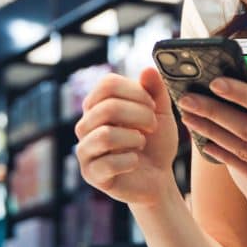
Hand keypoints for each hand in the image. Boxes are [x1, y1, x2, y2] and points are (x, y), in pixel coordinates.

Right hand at [74, 68, 179, 206]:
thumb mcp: (161, 113)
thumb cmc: (156, 142)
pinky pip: (108, 163)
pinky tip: (135, 162)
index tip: (152, 105)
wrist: (158, 178)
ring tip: (141, 143)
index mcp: (98, 105)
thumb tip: (148, 69)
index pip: (107, 85)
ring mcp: (85, 150)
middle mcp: (85, 125)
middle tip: (153, 126)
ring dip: (134, 139)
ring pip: (106, 135)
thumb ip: (156, 91)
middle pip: (107, 108)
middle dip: (139, 116)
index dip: (135, 92)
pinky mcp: (91, 174)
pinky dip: (130, 161)